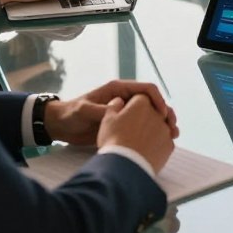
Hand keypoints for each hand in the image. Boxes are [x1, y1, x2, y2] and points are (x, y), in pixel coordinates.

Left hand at [45, 80, 174, 148]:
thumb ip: (100, 111)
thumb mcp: (83, 111)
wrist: (60, 126)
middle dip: (165, 112)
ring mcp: (125, 113)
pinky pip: (142, 127)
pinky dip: (152, 133)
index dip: (157, 99)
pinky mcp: (123, 126)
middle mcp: (125, 99)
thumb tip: (116, 113)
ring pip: (150, 115)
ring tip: (172, 135)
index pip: (145, 89)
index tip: (162, 113)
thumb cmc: (71, 114)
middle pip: (152, 102)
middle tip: (172, 126)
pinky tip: (160, 143)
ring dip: (161, 124)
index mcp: (118, 90)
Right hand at [97, 91, 179, 174]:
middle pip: (153, 111)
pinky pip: (165, 142)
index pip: (140, 98)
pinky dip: (158, 145)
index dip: (132, 107)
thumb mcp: (108, 119)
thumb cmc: (114, 141)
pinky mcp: (169, 145)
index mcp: (142, 102)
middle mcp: (158, 113)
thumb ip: (114, 106)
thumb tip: (119, 101)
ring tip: (140, 143)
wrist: (125, 167)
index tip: (127, 116)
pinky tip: (147, 152)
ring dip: (153, 131)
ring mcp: (166, 130)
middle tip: (133, 130)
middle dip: (145, 118)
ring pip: (161, 127)